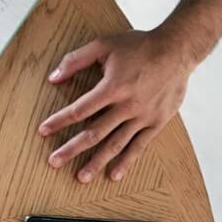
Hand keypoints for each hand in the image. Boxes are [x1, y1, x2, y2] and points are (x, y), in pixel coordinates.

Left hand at [37, 28, 198, 182]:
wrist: (178, 50)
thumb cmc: (139, 46)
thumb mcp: (104, 45)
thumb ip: (75, 60)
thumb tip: (52, 78)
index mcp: (112, 87)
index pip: (79, 110)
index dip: (59, 121)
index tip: (43, 131)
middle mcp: (127, 105)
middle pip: (94, 133)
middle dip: (71, 149)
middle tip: (54, 162)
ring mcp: (143, 116)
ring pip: (115, 144)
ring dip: (97, 162)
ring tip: (81, 177)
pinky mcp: (157, 122)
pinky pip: (139, 146)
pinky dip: (126, 162)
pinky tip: (114, 175)